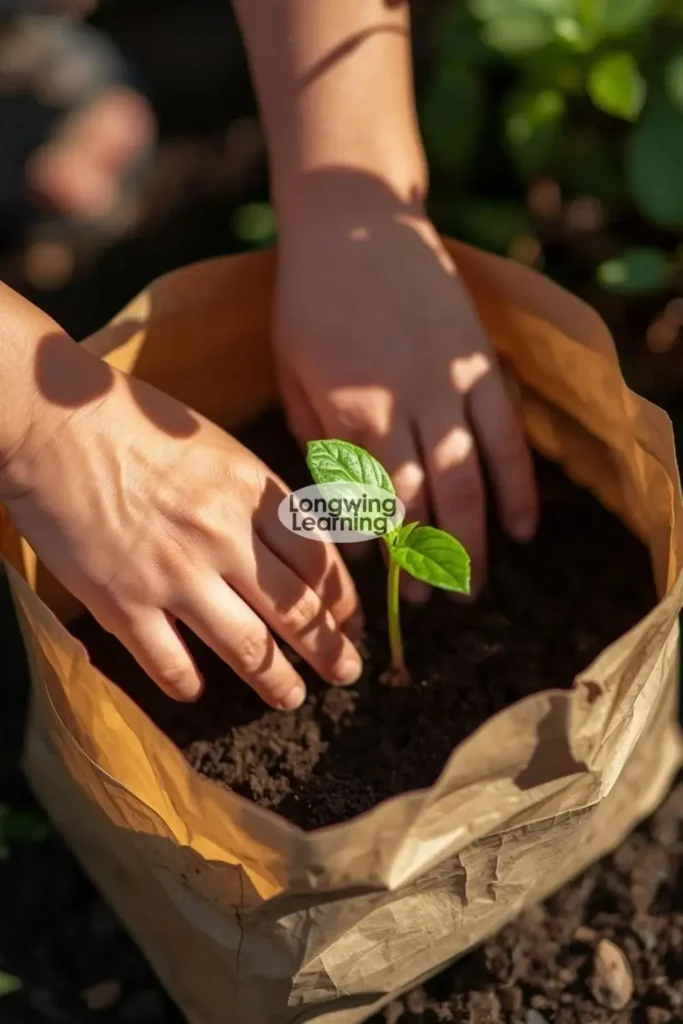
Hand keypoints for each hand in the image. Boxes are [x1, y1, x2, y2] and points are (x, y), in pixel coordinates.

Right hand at [2, 337, 361, 706]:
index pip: (319, 563)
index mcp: (253, 494)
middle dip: (329, 651)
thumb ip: (262, 499)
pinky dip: (187, 684)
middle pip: (296, 612)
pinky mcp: (122, 603)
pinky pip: (169, 663)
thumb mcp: (221, 448)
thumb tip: (303, 547)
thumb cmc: (139, 425)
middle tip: (346, 673)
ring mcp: (174, 576)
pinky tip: (196, 690)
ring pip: (246, 648)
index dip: (342, 602)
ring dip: (277, 682)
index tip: (350, 622)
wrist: (54, 424)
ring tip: (292, 697)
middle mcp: (223, 539)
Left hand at [275, 173, 538, 597]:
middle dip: (433, 559)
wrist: (354, 218)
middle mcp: (408, 402)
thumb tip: (341, 497)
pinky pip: (506, 432)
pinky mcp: (479, 361)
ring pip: (474, 475)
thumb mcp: (292, 370)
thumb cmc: (309, 296)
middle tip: (435, 600)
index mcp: (352, 409)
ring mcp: (451, 380)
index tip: (390, 586)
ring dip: (477, 537)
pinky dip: (518, 483)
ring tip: (475, 581)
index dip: (388, 551)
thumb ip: (317, 437)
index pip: (378, 502)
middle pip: (432, 499)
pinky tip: (522, 524)